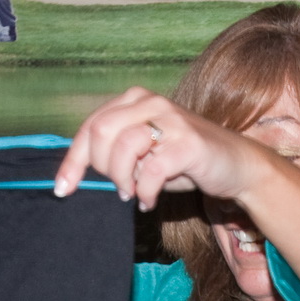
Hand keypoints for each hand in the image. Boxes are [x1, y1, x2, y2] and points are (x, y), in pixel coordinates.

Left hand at [53, 88, 279, 210]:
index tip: (63, 189)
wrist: (236, 165)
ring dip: (123, 180)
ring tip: (134, 194)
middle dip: (103, 170)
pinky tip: (149, 200)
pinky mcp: (187, 142)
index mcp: (134, 99)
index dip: (72, 161)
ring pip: (122, 148)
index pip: (90, 127)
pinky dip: (145, 192)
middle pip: (100, 133)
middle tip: (120, 188)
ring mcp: (170, 119)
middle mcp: (150, 102)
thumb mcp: (143, 154)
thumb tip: (77, 175)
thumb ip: (114, 154)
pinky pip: (150, 170)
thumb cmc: (184, 161)